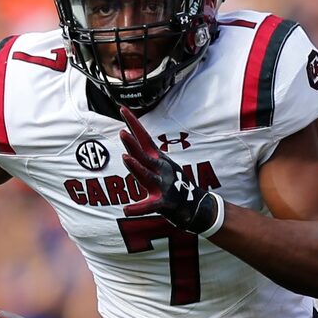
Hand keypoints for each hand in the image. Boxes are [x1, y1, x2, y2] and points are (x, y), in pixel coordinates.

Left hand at [119, 106, 221, 234]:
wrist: (196, 205)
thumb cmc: (174, 183)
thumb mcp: (160, 164)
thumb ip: (143, 152)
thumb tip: (128, 134)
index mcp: (158, 158)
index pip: (143, 137)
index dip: (133, 123)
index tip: (122, 109)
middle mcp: (160, 168)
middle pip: (143, 155)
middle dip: (133, 144)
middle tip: (122, 132)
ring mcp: (162, 185)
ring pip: (147, 175)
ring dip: (136, 167)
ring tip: (126, 158)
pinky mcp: (163, 202)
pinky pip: (149, 206)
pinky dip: (138, 209)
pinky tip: (126, 209)